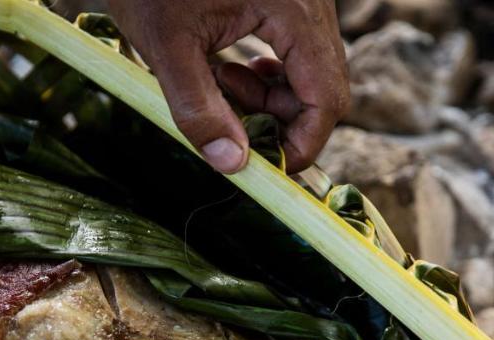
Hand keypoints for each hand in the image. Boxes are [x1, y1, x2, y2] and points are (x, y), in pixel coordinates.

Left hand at [108, 0, 348, 173]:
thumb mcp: (166, 46)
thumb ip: (199, 109)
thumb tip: (232, 165)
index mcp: (293, 7)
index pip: (326, 97)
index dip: (302, 144)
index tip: (264, 169)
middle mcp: (312, 1)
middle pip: (327, 88)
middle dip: (282, 121)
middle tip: (232, 119)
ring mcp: (307, 1)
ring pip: (314, 74)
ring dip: (272, 100)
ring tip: (221, 85)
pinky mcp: (291, 3)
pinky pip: (300, 54)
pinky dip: (271, 77)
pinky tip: (231, 71)